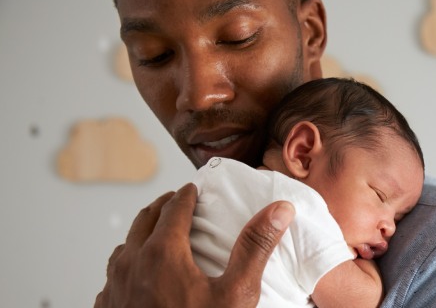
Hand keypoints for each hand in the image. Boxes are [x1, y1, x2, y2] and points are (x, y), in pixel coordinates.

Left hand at [95, 183, 294, 307]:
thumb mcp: (236, 293)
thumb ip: (255, 247)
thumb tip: (279, 210)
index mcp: (162, 253)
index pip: (174, 209)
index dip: (186, 195)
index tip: (193, 189)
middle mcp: (131, 263)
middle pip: (144, 220)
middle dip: (162, 206)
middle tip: (176, 201)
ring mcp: (114, 286)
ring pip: (124, 247)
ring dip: (142, 233)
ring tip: (157, 234)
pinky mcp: (107, 307)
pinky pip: (113, 276)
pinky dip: (128, 264)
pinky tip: (138, 275)